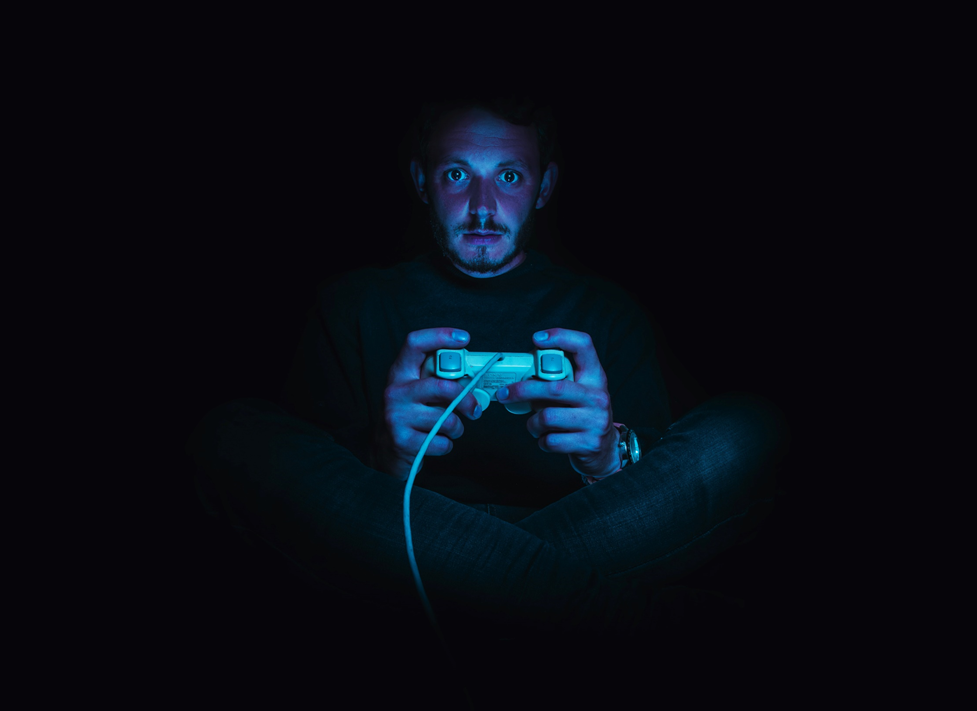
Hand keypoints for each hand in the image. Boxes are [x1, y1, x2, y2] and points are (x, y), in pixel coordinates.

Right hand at [375, 328, 481, 480]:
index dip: (441, 335)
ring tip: (452, 429)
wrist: (383, 453)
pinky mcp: (402, 440)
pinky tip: (438, 441)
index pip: (416, 344)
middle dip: (466, 400)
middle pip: (442, 387)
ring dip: (457, 427)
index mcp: (400, 374)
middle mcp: (395, 392)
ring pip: (446, 418)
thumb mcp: (415, 393)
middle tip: (474, 408)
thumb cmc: (407, 418)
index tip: (463, 337)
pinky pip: (441, 440)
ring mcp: (397, 416)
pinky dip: (447, 444)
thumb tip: (471, 374)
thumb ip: (435, 380)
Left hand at [497, 329, 620, 478]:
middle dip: (523, 391)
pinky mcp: (588, 443)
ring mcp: (595, 421)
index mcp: (594, 377)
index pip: (583, 346)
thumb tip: (521, 376)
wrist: (605, 449)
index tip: (537, 338)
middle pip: (554, 387)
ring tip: (535, 425)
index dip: (560, 336)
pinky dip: (541, 440)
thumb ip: (557, 381)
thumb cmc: (583, 415)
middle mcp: (597, 397)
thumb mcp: (577, 392)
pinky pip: (551, 440)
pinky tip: (547, 438)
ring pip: (547, 417)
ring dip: (532, 423)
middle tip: (505, 394)